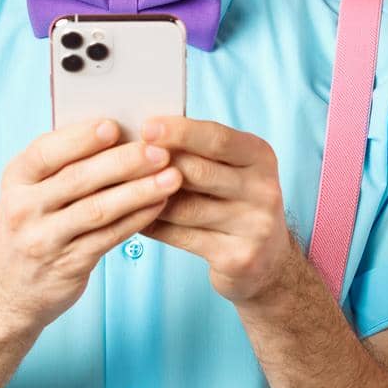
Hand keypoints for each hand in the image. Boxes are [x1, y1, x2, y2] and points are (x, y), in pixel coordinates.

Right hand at [0, 117, 183, 334]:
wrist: (10, 291)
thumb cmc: (33, 225)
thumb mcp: (30, 191)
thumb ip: (62, 165)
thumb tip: (117, 131)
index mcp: (16, 178)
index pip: (46, 151)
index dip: (80, 138)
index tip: (114, 126)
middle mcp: (23, 208)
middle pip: (78, 178)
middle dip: (124, 161)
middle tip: (160, 150)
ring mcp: (44, 239)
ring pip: (98, 209)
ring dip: (140, 191)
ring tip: (172, 177)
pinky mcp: (67, 265)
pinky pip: (109, 237)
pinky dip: (137, 219)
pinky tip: (160, 204)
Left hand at [139, 116, 301, 305]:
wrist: (267, 260)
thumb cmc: (235, 200)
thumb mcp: (231, 168)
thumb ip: (199, 151)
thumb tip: (147, 133)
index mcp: (260, 157)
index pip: (218, 139)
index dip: (180, 132)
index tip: (145, 127)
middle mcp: (263, 189)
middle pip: (198, 172)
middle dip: (157, 164)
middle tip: (123, 160)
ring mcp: (253, 226)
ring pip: (185, 208)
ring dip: (148, 198)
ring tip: (120, 189)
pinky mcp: (237, 257)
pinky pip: (182, 237)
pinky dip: (154, 226)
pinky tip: (135, 218)